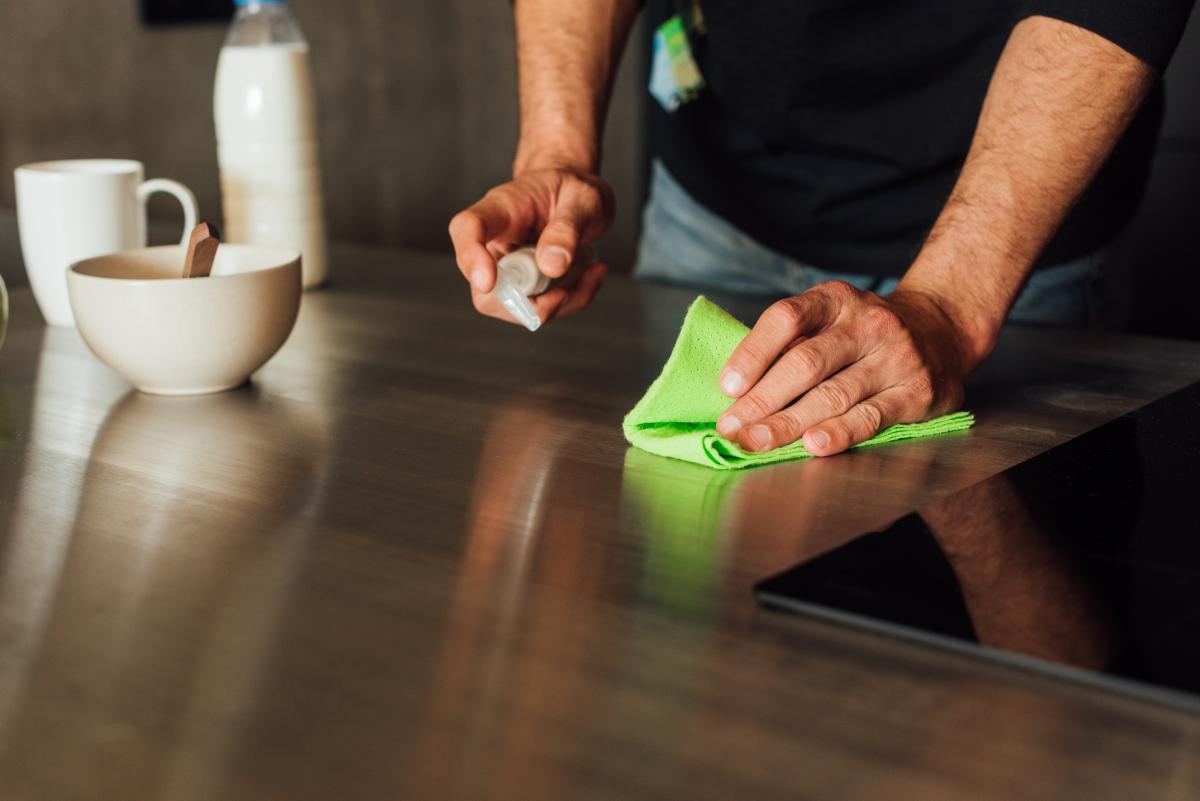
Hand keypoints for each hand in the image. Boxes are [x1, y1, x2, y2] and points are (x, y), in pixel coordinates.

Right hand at [448, 167, 612, 326]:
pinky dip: (573, 300)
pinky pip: (540, 311)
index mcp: (501, 209)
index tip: (488, 282)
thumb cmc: (573, 189)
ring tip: (587, 265)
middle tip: (571, 273)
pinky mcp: (523, 289)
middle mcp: (495, 243)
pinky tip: (590, 274)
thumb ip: (567, 228)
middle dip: (531, 300)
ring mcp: (506, 271)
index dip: (471, 258)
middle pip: (485, 291)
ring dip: (561, 300)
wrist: (577, 197)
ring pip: (515, 308)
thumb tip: (551, 266)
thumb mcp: (583, 199)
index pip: (468, 229)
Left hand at [715, 282, 974, 456]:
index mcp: (834, 299)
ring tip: (758, 441)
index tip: (727, 387)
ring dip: (789, 422)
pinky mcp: (917, 391)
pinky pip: (871, 416)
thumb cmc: (863, 334)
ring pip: (833, 394)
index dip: (753, 353)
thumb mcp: (830, 319)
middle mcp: (867, 322)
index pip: (786, 318)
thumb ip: (791, 345)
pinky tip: (813, 446)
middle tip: (733, 427)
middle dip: (763, 399)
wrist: (941, 332)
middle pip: (806, 362)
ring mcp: (895, 356)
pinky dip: (840, 433)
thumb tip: (737, 392)